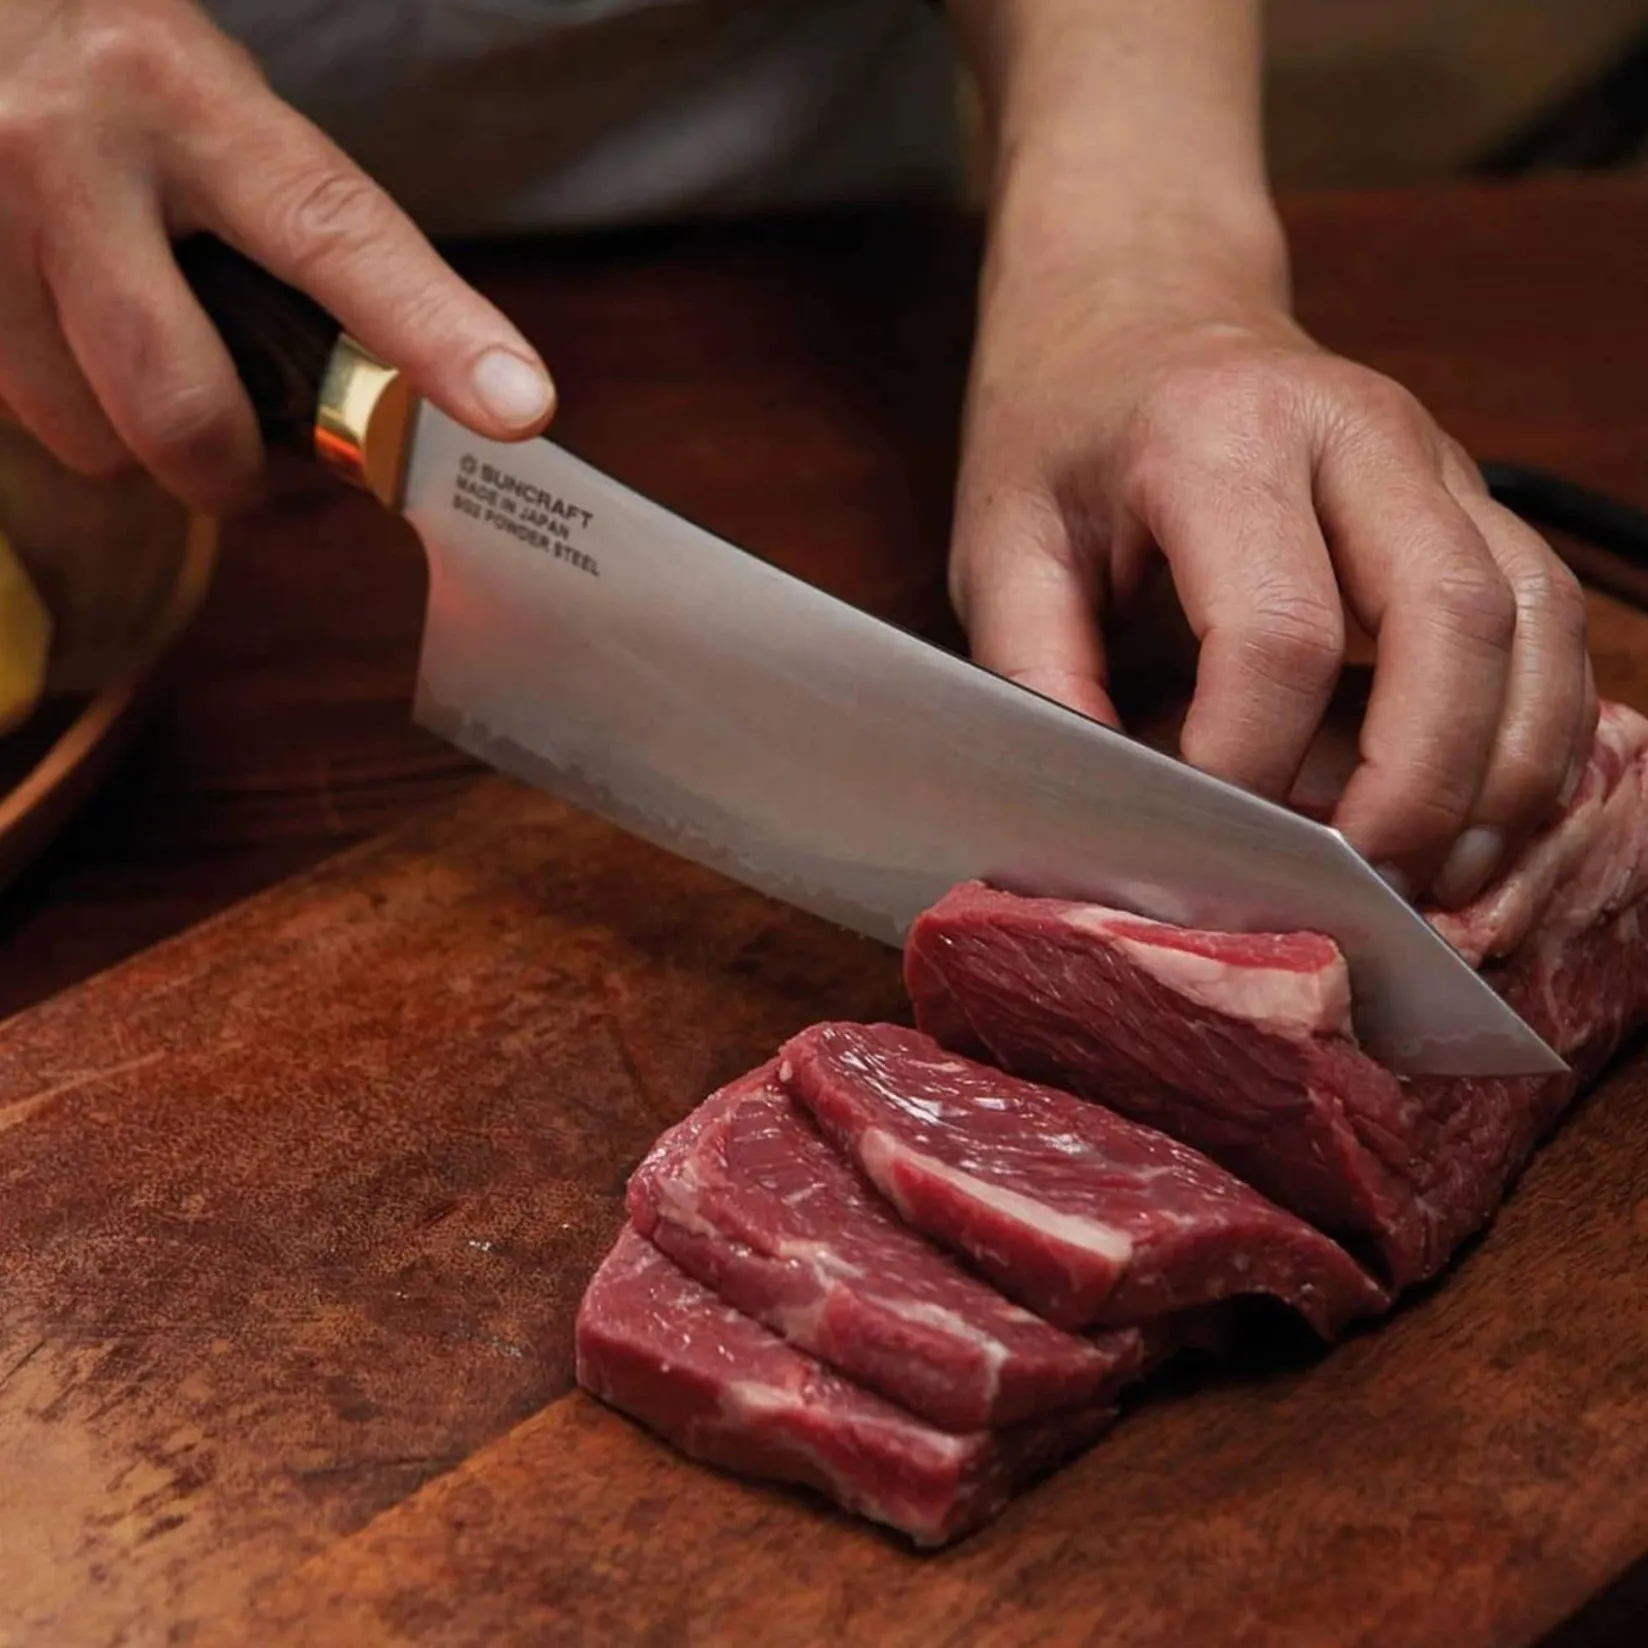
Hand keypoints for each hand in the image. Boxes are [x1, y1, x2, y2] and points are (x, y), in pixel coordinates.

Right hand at [0, 0, 554, 512]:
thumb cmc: (94, 55)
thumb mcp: (202, 95)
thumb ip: (284, 218)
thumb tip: (383, 375)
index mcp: (185, 96)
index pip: (336, 235)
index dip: (432, 334)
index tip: (517, 407)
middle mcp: (70, 150)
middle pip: (182, 407)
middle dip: (231, 475)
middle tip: (246, 464)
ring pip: (85, 433)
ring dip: (123, 435)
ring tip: (123, 354)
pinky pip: (16, 410)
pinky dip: (54, 402)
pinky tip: (52, 330)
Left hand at [951, 266, 1595, 907]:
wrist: (1142, 309)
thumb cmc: (1064, 434)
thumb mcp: (1004, 542)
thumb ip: (1037, 669)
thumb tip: (1099, 815)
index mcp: (1218, 437)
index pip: (1274, 630)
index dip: (1249, 763)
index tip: (1207, 842)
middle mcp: (1357, 432)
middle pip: (1449, 619)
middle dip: (1416, 783)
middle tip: (1356, 889)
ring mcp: (1436, 459)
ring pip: (1532, 621)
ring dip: (1502, 771)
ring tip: (1437, 880)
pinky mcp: (1472, 498)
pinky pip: (1551, 618)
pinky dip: (1536, 729)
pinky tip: (1482, 812)